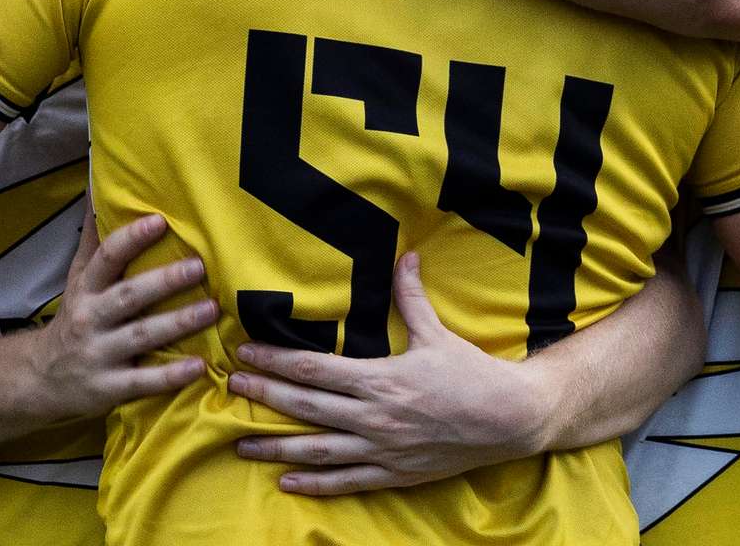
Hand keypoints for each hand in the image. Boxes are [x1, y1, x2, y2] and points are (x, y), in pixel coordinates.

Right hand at [24, 210, 217, 418]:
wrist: (40, 378)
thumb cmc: (76, 315)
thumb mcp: (79, 276)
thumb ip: (95, 235)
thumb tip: (99, 182)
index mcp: (86, 287)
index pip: (107, 258)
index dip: (131, 239)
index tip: (159, 221)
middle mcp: (91, 318)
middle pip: (129, 296)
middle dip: (164, 281)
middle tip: (200, 266)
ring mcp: (99, 354)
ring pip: (142, 336)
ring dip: (178, 323)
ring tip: (211, 309)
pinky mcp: (108, 388)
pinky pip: (143, 382)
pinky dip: (171, 376)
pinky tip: (199, 366)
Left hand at [227, 253, 548, 494]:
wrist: (508, 419)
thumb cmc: (470, 372)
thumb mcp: (436, 332)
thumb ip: (411, 297)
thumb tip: (404, 256)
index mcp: (380, 378)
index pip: (314, 368)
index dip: (277, 360)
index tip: (246, 353)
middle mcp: (374, 417)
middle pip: (306, 406)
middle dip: (265, 394)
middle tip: (232, 387)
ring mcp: (382, 450)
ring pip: (318, 450)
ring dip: (276, 445)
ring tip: (241, 443)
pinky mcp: (394, 474)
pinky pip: (346, 482)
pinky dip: (314, 484)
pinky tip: (286, 481)